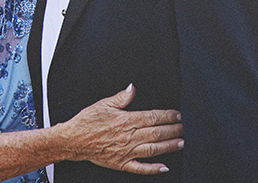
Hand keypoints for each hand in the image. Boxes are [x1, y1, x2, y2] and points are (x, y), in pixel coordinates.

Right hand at [59, 84, 183, 173]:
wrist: (73, 140)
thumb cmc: (86, 121)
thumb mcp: (103, 104)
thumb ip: (120, 97)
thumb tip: (132, 88)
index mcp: (125, 121)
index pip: (152, 117)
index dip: (167, 116)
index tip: (177, 115)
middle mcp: (128, 137)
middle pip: (156, 133)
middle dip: (173, 130)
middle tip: (185, 128)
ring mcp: (126, 151)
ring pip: (153, 149)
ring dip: (169, 146)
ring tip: (181, 143)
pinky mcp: (121, 163)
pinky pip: (140, 168)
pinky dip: (153, 169)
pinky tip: (164, 167)